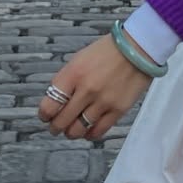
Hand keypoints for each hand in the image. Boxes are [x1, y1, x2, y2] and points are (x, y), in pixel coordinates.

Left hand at [38, 33, 152, 141]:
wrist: (138, 48)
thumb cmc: (107, 52)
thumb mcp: (79, 60)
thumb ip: (66, 81)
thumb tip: (57, 102)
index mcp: (72, 74)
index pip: (49, 106)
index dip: (44, 115)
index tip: (45, 116)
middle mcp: (86, 90)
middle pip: (61, 121)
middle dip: (55, 127)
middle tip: (56, 128)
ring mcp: (103, 102)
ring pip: (78, 130)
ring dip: (71, 133)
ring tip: (71, 131)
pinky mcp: (118, 110)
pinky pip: (98, 131)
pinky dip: (89, 134)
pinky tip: (88, 131)